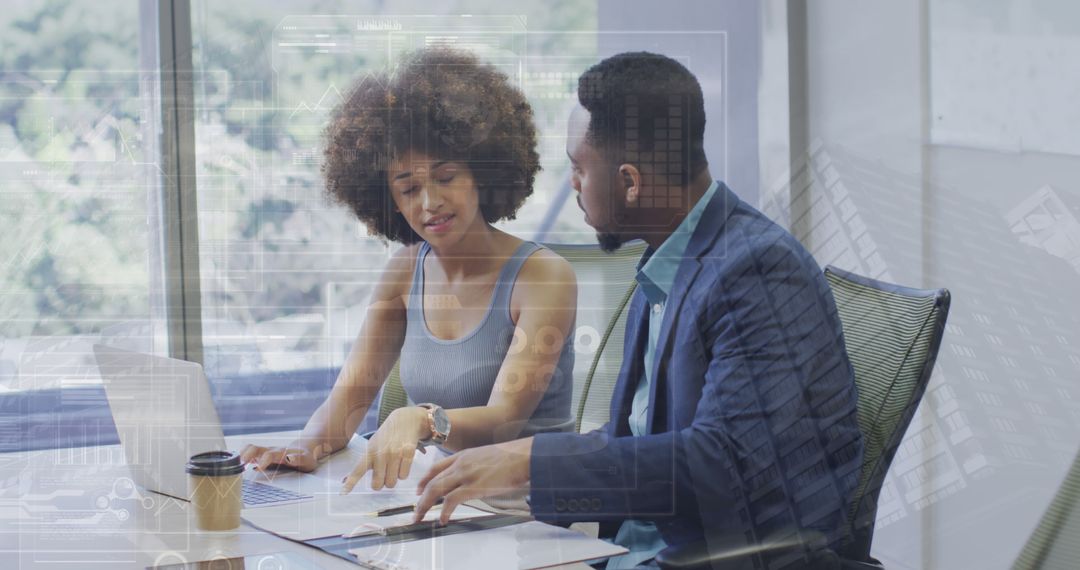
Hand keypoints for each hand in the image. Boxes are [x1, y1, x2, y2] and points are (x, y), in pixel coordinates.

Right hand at [239, 442, 318, 472]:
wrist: (305, 448)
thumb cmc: (307, 457)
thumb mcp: (308, 460)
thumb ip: (300, 459)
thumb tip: (289, 458)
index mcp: (282, 453)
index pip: (270, 455)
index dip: (263, 461)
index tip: (257, 469)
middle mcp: (272, 450)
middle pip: (256, 448)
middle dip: (247, 455)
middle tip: (240, 464)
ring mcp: (266, 452)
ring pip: (251, 448)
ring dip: (242, 455)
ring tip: (235, 465)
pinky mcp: (263, 455)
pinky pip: (250, 452)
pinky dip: (242, 457)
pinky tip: (237, 465)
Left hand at [341, 406, 428, 493]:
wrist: (404, 420)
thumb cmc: (386, 436)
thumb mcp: (372, 446)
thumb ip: (362, 464)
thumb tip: (344, 480)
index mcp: (369, 452)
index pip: (357, 471)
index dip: (350, 483)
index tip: (343, 493)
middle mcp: (381, 453)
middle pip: (377, 485)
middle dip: (381, 483)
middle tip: (384, 474)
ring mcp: (395, 453)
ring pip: (392, 483)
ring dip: (393, 478)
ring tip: (394, 466)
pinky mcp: (408, 453)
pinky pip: (403, 476)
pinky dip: (403, 473)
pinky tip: (402, 462)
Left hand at [413, 437, 531, 524]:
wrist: (523, 456)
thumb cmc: (513, 457)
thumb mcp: (487, 457)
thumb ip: (476, 466)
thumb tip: (475, 479)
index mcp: (464, 455)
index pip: (436, 467)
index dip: (424, 479)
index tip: (419, 488)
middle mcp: (461, 463)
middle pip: (432, 481)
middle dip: (420, 497)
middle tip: (415, 510)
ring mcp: (465, 475)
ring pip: (435, 490)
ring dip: (424, 505)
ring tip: (420, 517)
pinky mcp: (473, 487)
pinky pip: (451, 501)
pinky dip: (444, 511)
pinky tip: (443, 519)